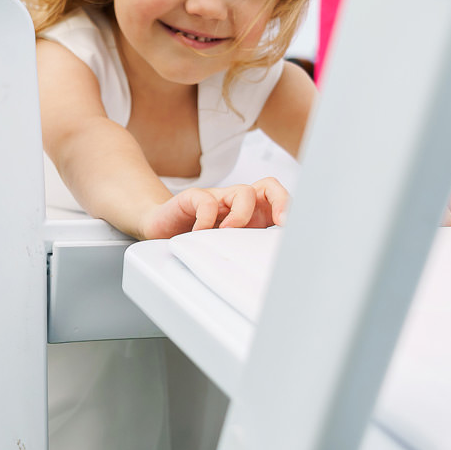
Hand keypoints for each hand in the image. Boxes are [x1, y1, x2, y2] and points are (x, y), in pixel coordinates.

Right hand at [139, 178, 290, 239]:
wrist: (159, 231)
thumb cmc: (196, 241)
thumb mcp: (228, 247)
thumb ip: (249, 247)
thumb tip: (272, 263)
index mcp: (251, 215)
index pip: (278, 200)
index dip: (289, 210)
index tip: (291, 231)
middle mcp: (237, 203)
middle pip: (269, 186)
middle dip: (281, 201)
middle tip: (280, 222)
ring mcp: (217, 199)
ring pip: (243, 192)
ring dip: (241, 216)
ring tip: (226, 233)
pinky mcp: (193, 198)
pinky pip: (207, 201)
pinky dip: (206, 220)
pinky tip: (199, 233)